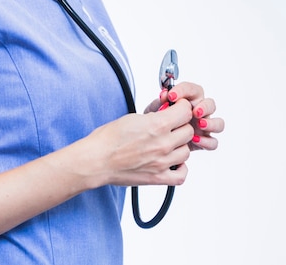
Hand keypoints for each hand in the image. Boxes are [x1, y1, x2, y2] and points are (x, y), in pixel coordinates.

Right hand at [79, 99, 193, 187]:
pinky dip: (180, 168)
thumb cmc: (108, 139)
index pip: (185, 112)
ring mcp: (162, 162)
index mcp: (157, 125)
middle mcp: (163, 144)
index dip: (182, 107)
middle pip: (188, 131)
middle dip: (180, 125)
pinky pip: (182, 174)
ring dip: (179, 146)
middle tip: (170, 126)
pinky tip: (172, 162)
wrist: (96, 160)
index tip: (177, 108)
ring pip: (186, 151)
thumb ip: (154, 116)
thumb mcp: (132, 118)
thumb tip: (165, 114)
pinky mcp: (158, 177)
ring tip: (167, 144)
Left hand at [147, 82, 224, 151]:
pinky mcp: (204, 140)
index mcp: (189, 100)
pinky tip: (195, 140)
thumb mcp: (155, 110)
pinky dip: (207, 141)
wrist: (155, 138)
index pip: (192, 90)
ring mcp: (204, 126)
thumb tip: (164, 94)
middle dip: (204, 107)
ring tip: (200, 124)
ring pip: (218, 123)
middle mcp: (199, 111)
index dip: (183, 90)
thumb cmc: (157, 121)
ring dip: (211, 123)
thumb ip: (160, 102)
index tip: (171, 96)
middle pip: (210, 104)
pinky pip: (213, 142)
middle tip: (195, 112)